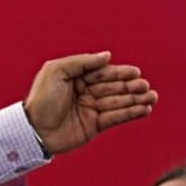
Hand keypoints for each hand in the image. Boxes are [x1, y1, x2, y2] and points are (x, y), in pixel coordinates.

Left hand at [22, 52, 156, 155]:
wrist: (33, 130)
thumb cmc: (41, 99)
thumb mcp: (57, 71)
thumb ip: (82, 61)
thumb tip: (107, 55)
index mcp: (75, 77)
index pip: (102, 73)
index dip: (119, 73)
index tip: (136, 73)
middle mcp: (84, 92)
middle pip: (112, 87)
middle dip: (131, 86)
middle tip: (146, 86)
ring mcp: (90, 109)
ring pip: (117, 102)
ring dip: (135, 100)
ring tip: (152, 97)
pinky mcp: (93, 126)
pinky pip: (116, 118)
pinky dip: (131, 113)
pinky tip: (145, 109)